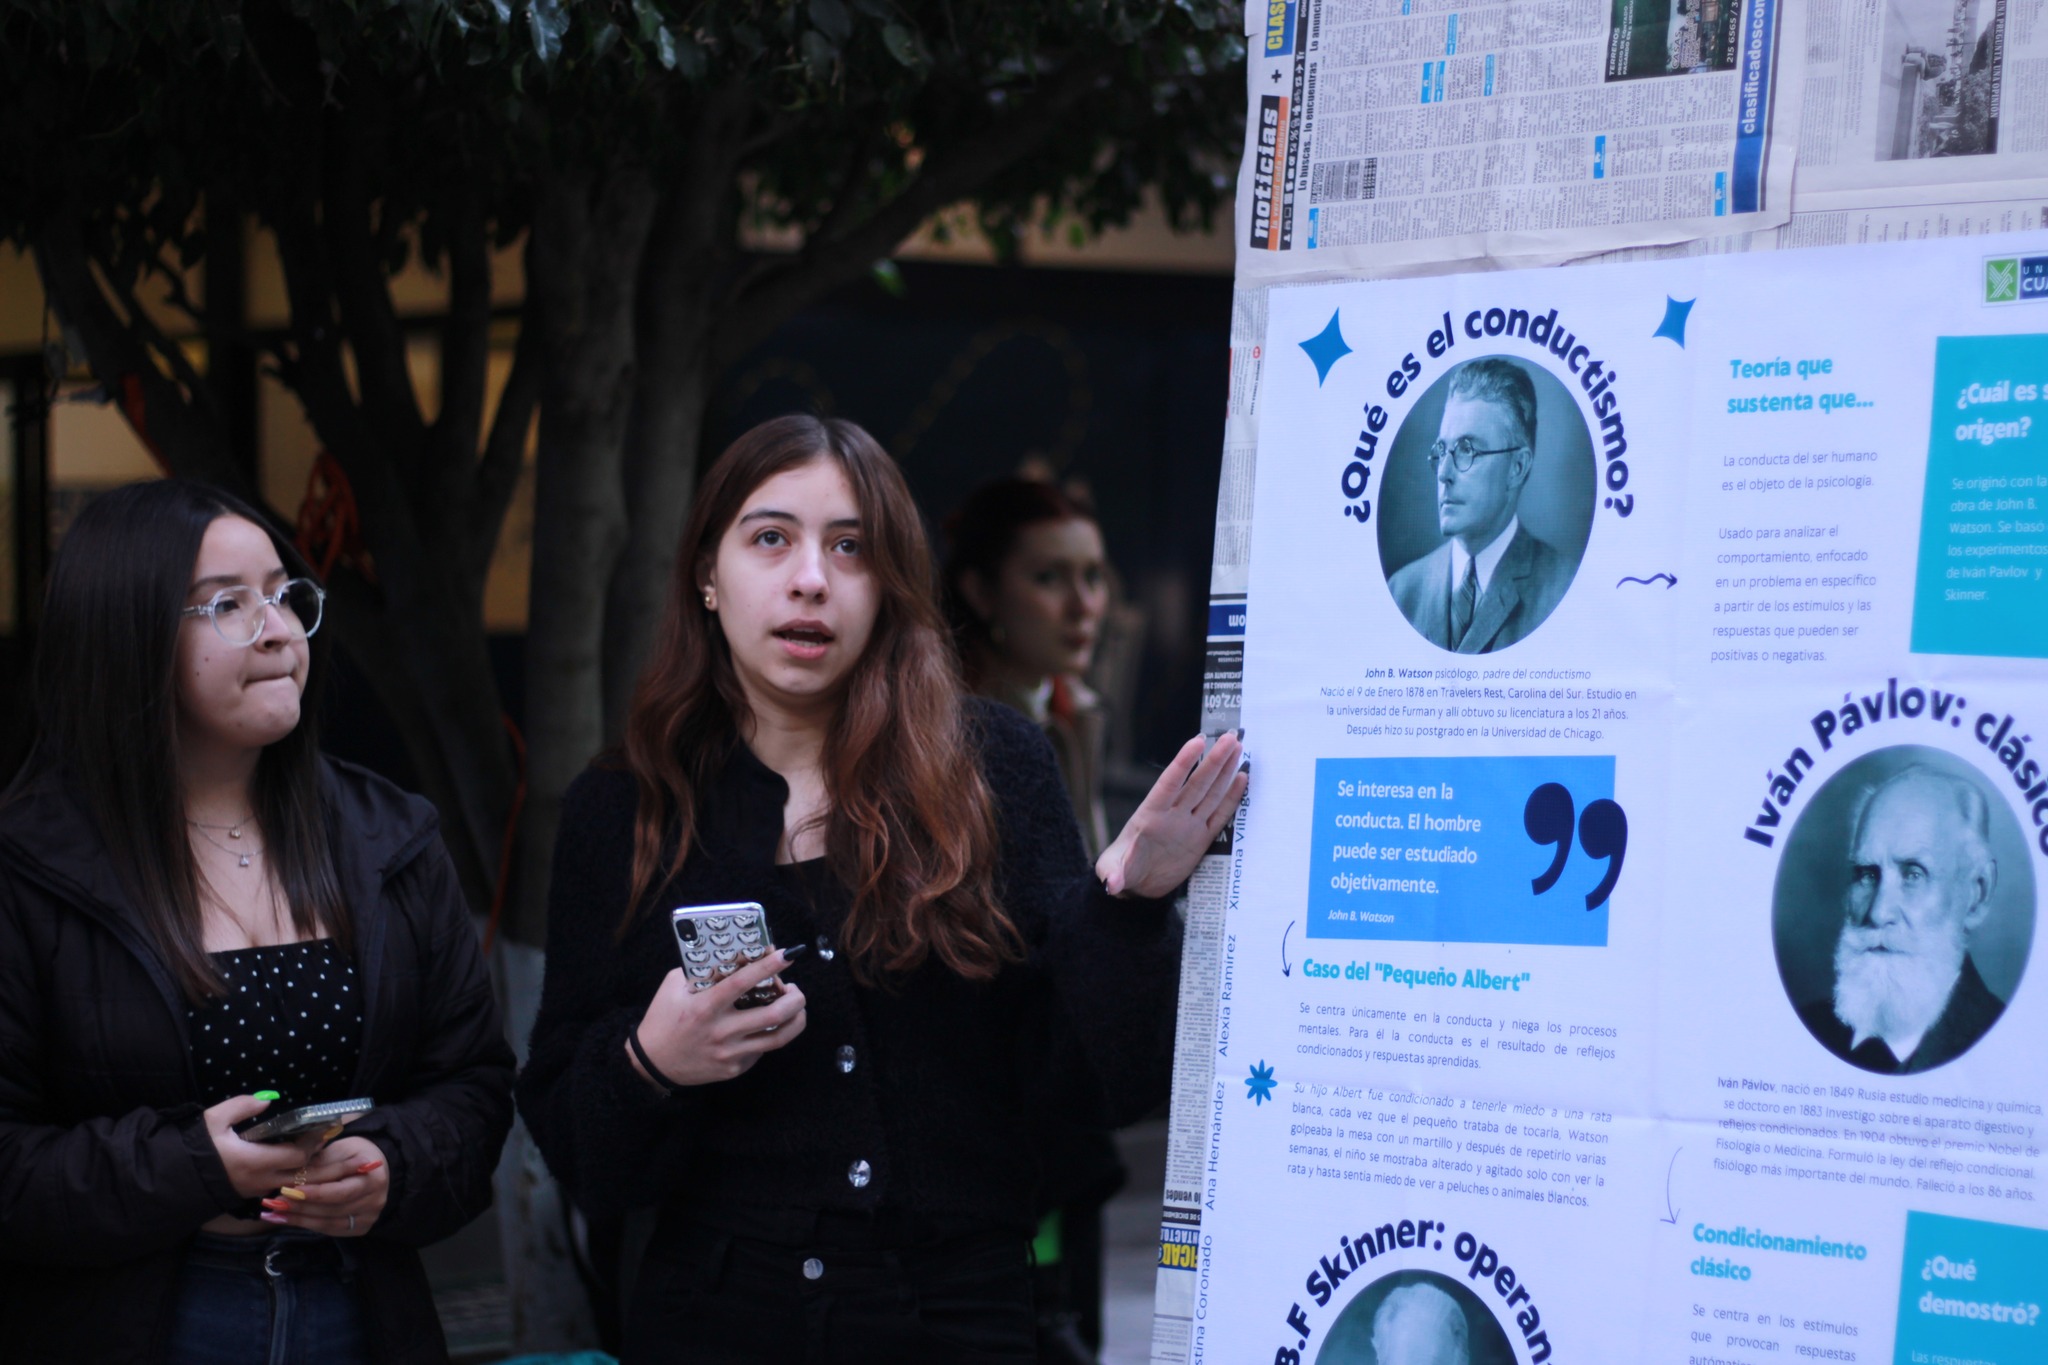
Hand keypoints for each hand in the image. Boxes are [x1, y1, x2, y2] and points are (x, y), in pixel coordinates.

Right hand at [205, 1095, 317, 1199]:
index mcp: (255, 1161)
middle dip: (313, 1157)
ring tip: (310, 1150)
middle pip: (301, 1173)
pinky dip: (289, 1176)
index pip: (298, 1156)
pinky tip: (289, 1162)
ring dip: (303, 1169)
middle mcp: (260, 1180)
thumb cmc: (194, 1148)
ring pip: (290, 1183)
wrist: (172, 1178)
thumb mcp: (214, 1120)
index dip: (312, 1142)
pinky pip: (277, 1187)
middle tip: (320, 1139)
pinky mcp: (248, 1195)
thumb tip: (268, 1098)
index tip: (320, 1127)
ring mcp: (254, 1191)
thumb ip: (242, 1106)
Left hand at [260, 1136, 387, 1237]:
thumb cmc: (353, 1155)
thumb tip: (292, 1178)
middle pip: (333, 1209)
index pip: (340, 1191)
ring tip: (275, 1213)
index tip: (289, 1190)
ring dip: (299, 1219)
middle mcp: (376, 1201)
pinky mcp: (360, 1228)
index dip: (314, 1193)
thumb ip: (320, 1166)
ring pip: (329, 1223)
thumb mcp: (339, 1151)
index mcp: (374, 1178)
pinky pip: (330, 1230)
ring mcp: (369, 1218)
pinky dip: (307, 1225)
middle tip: (276, 1203)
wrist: (374, 1168)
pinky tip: (288, 1220)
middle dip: (302, 1207)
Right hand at [628, 947, 807, 1088]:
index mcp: (705, 1007)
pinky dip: (771, 1034)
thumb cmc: (663, 1020)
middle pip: (774, 1015)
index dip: (768, 966)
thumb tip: (735, 956)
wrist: (653, 1064)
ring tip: (796, 1006)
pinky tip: (768, 1025)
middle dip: (795, 998)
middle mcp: (721, 1032)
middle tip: (795, 988)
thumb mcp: (674, 987)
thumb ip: (702, 971)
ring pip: (778, 1038)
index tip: (787, 954)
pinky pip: (762, 1050)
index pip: (743, 982)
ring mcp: (730, 1054)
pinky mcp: (734, 1069)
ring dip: (796, 1018)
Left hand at [1096, 731, 1247, 899]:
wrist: (1135, 885)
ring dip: (1224, 771)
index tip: (1198, 741)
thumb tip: (1110, 885)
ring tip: (1237, 746)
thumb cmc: (1119, 872)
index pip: (1170, 784)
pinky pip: (1219, 814)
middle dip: (1213, 759)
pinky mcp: (1201, 838)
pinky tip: (1241, 778)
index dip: (1183, 763)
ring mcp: (1188, 824)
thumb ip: (1115, 875)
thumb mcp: (1113, 873)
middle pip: (1197, 783)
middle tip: (1229, 736)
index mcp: (1150, 816)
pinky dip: (1231, 797)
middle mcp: (1172, 815)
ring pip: (1210, 793)